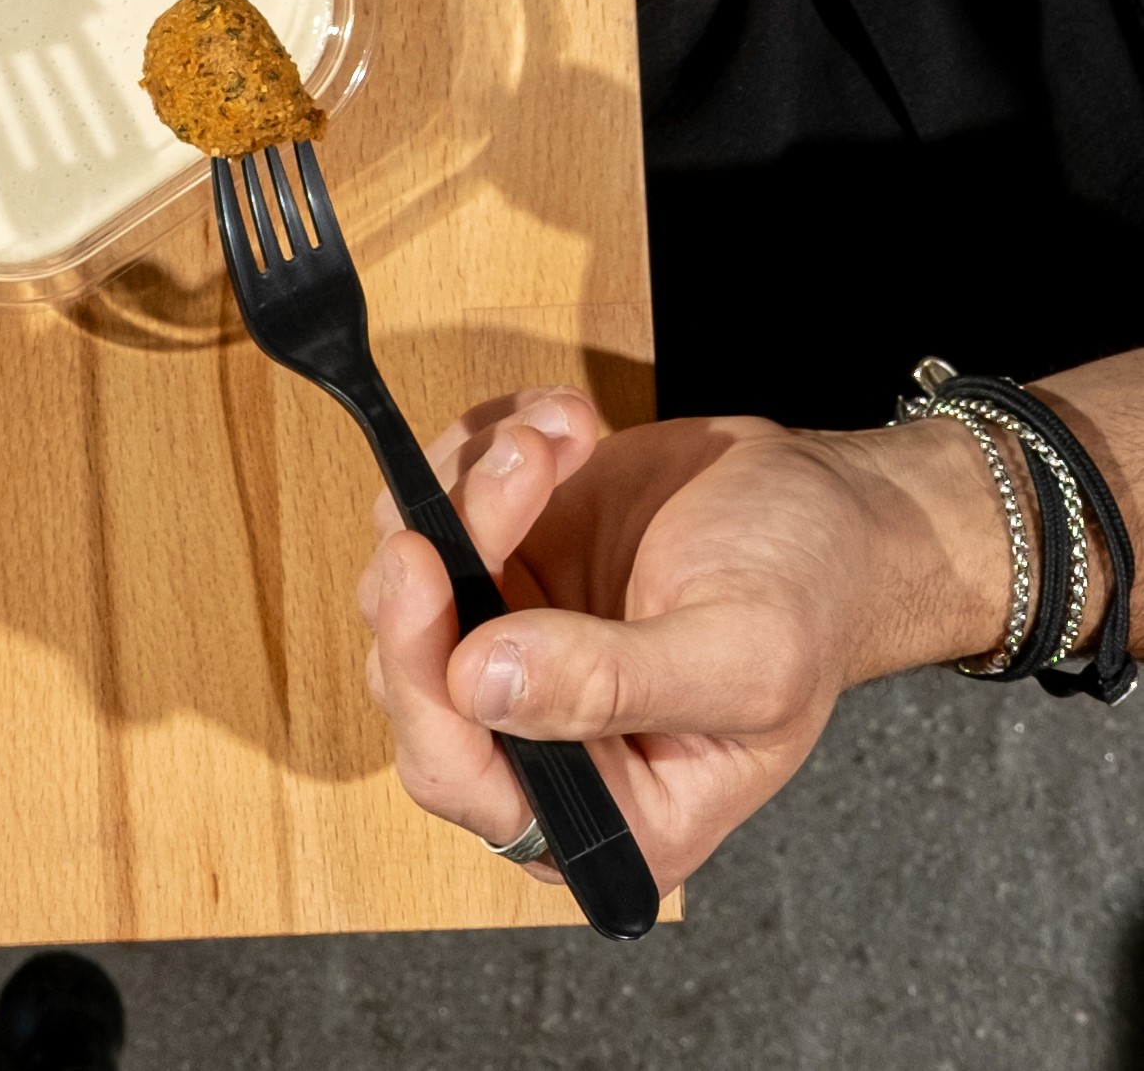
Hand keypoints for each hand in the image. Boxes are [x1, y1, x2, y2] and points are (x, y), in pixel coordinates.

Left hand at [360, 387, 1013, 906]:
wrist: (823, 506)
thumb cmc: (808, 597)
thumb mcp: (741, 655)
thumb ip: (616, 683)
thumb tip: (479, 684)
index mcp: (609, 809)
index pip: (463, 781)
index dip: (424, 687)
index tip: (424, 569)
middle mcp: (543, 739)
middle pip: (413, 672)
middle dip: (449, 551)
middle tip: (517, 466)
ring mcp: (513, 643)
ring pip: (414, 574)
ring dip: (475, 483)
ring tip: (564, 436)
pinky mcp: (504, 559)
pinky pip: (437, 501)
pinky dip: (484, 447)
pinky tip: (568, 426)